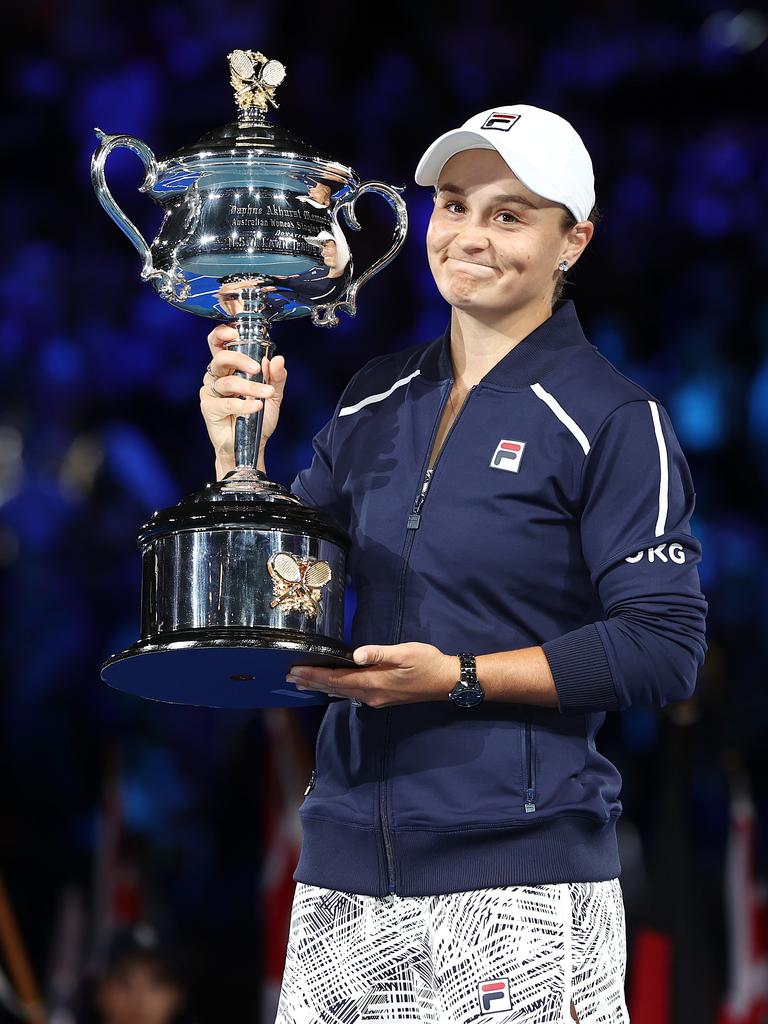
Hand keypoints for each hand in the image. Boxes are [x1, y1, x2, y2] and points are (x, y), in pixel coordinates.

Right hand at [200, 324, 287, 473]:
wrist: (251, 445)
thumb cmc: (258, 418)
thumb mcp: (273, 395)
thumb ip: (277, 377)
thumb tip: (278, 359)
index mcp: (230, 368)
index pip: (219, 344)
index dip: (222, 334)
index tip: (235, 332)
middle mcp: (217, 376)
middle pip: (220, 358)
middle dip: (239, 359)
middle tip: (257, 368)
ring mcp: (211, 391)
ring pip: (228, 381)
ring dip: (250, 387)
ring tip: (266, 395)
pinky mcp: (209, 407)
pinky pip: (227, 402)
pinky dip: (244, 404)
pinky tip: (256, 407)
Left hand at [286, 642, 456, 707]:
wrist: (446, 681)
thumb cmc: (427, 663)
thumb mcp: (404, 652)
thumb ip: (379, 654)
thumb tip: (356, 655)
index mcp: (373, 682)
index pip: (336, 679)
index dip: (315, 675)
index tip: (295, 671)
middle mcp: (370, 695)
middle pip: (335, 689)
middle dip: (311, 682)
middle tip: (289, 679)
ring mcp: (376, 699)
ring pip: (342, 693)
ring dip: (321, 687)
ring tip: (302, 684)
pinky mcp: (382, 698)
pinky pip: (352, 695)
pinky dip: (336, 689)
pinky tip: (331, 687)